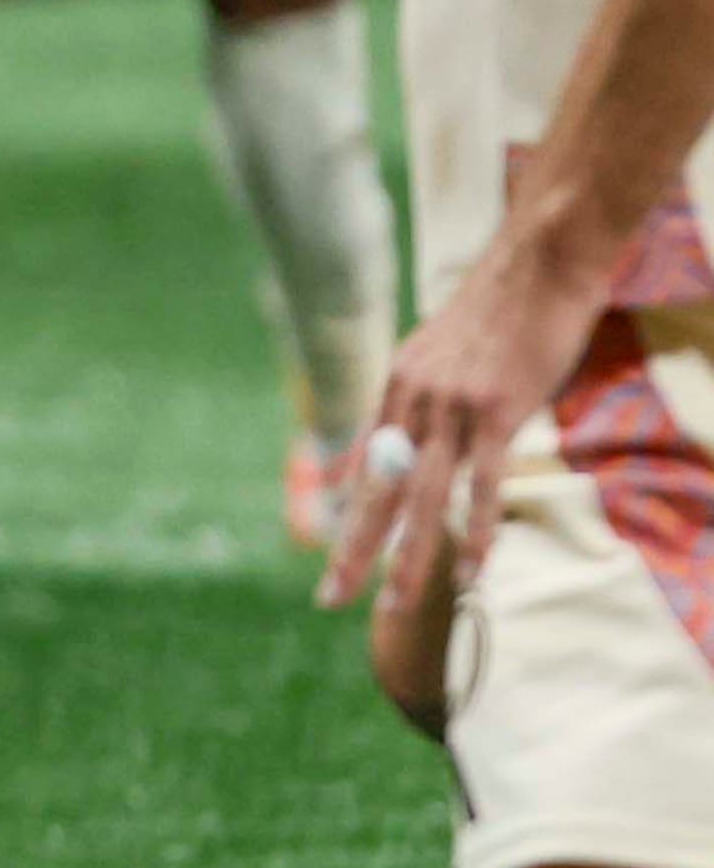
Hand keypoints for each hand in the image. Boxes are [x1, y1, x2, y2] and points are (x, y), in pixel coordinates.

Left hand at [317, 228, 612, 616]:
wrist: (537, 262)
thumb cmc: (496, 310)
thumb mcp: (434, 350)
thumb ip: (411, 396)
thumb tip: (391, 431)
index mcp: (397, 388)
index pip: (365, 465)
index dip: (349, 513)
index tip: (334, 553)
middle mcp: (413, 401)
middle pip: (377, 490)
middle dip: (353, 550)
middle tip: (330, 598)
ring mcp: (452, 408)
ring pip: (422, 497)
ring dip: (408, 555)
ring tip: (394, 604)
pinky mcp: (496, 411)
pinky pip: (481, 484)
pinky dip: (477, 529)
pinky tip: (473, 568)